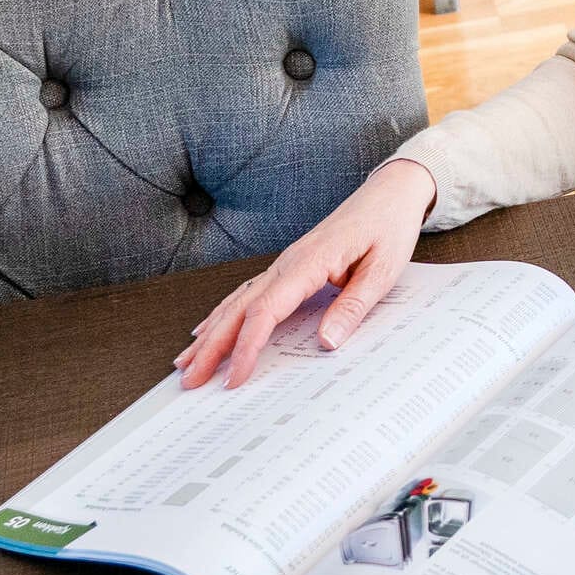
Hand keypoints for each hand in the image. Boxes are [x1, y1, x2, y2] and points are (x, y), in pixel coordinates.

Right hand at [175, 158, 438, 389]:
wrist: (390, 193)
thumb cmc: (388, 227)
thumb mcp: (384, 270)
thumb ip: (354, 306)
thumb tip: (326, 343)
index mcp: (310, 262)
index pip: (267, 310)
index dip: (247, 347)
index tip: (236, 378)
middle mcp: (288, 262)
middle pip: (239, 308)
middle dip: (212, 347)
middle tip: (190, 380)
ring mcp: (285, 262)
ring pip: (237, 301)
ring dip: (210, 333)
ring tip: (185, 363)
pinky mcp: (289, 265)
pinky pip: (248, 291)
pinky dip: (223, 313)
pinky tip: (207, 328)